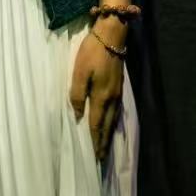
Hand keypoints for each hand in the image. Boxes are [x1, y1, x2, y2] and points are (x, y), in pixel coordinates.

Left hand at [69, 24, 126, 162]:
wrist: (111, 36)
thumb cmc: (91, 52)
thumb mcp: (78, 72)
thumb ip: (76, 94)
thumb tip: (77, 115)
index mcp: (101, 96)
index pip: (96, 124)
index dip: (94, 140)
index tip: (93, 156)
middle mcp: (112, 99)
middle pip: (107, 126)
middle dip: (103, 142)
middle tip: (101, 159)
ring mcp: (118, 93)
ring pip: (113, 120)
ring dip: (108, 134)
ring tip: (105, 146)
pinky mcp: (119, 87)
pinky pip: (116, 112)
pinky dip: (112, 123)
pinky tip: (110, 124)